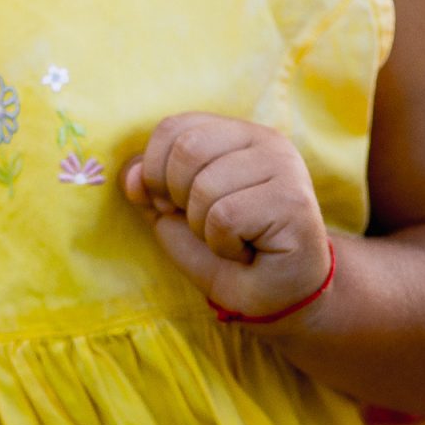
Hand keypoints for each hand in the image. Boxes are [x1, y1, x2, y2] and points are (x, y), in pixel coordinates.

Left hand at [122, 112, 332, 326]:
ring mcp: (285, 168)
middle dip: (178, 197)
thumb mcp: (173, 211)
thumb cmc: (225, 247)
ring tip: (231, 238)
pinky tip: (246, 250)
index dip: (154, 170)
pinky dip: (223, 243)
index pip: (172, 127)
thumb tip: (131, 176)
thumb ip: (149, 185)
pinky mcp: (293, 201)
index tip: (170, 203)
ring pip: (204, 187)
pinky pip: (225, 216)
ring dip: (202, 227)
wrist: (274, 296)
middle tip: (204, 224)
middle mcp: (265, 141)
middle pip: (185, 150)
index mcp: (234, 133)